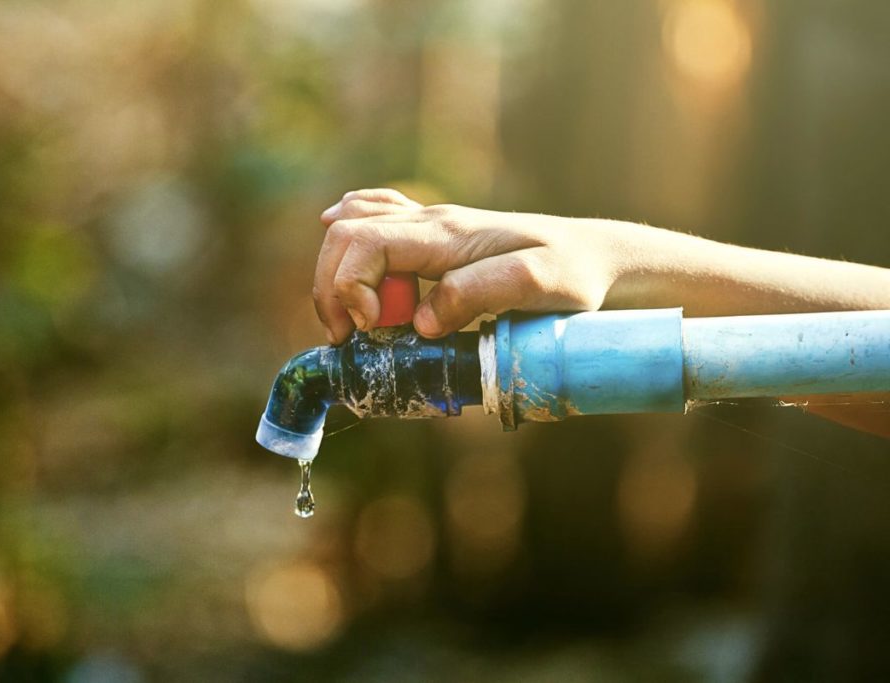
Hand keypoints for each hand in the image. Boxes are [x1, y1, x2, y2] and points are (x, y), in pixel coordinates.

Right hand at [313, 189, 621, 342]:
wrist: (598, 257)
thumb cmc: (575, 276)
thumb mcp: (537, 286)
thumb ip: (477, 294)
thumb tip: (420, 321)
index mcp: (446, 235)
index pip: (365, 243)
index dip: (350, 289)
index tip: (371, 332)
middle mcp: (431, 223)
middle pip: (346, 236)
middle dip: (331, 288)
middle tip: (350, 337)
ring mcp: (431, 225)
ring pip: (351, 227)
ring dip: (337, 273)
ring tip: (356, 318)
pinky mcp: (436, 237)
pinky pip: (375, 216)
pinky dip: (349, 235)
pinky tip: (349, 252)